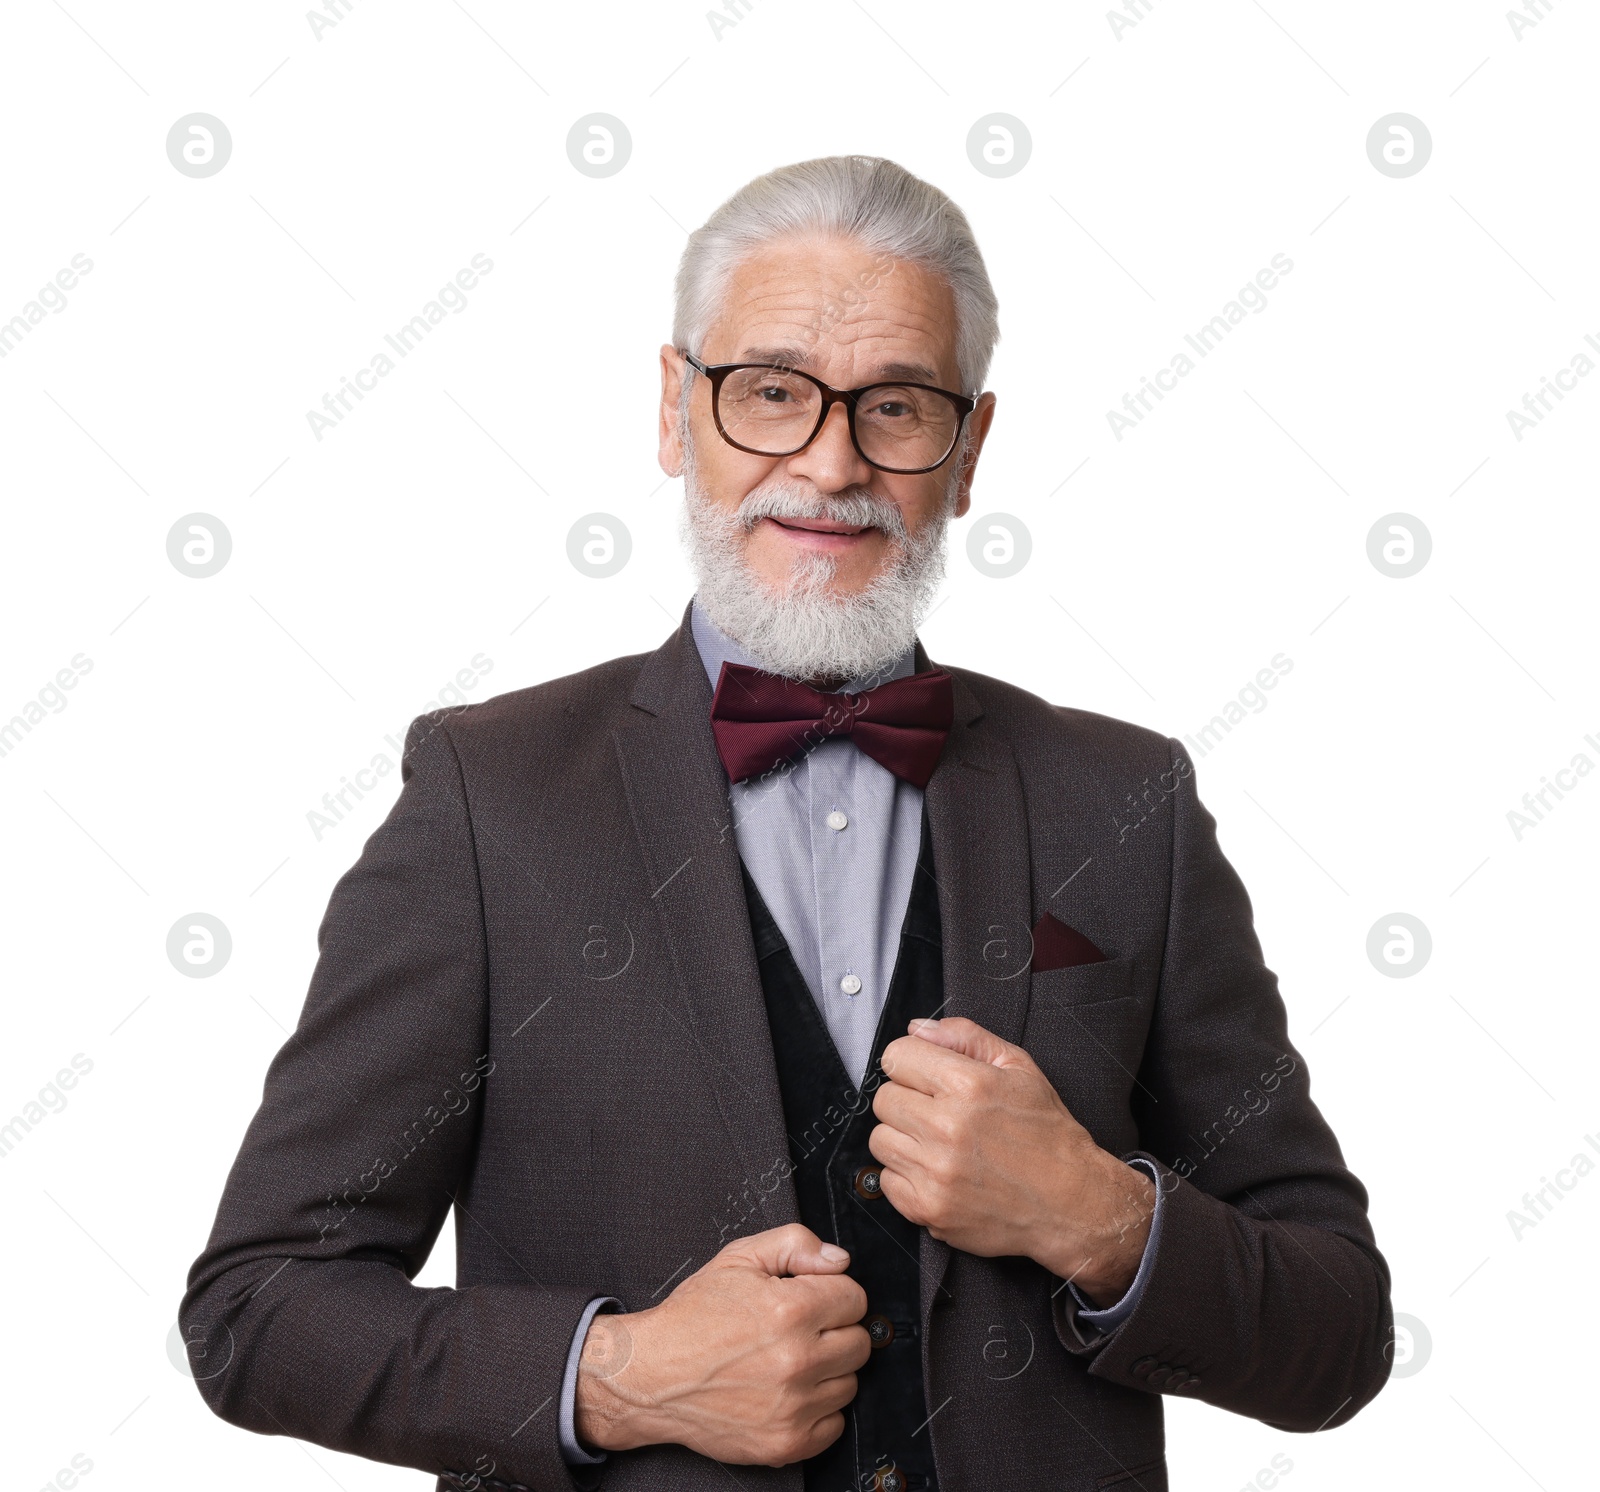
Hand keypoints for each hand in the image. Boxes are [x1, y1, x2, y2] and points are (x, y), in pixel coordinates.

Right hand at [573, 1224, 871, 1464]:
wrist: (651, 1375)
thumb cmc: (692, 1318)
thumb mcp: (738, 1258)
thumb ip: (795, 1244)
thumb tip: (839, 1260)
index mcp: (791, 1309)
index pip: (855, 1297)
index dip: (833, 1293)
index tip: (813, 1298)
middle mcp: (797, 1359)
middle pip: (859, 1342)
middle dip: (835, 1330)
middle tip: (801, 1330)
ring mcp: (793, 1406)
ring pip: (850, 1383)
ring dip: (828, 1371)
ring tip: (790, 1360)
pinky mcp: (785, 1442)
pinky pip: (835, 1425)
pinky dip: (818, 1410)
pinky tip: (790, 1392)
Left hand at [869, 1016, 1154, 1304]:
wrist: (1073, 1205)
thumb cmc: (1048, 1135)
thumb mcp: (1019, 1068)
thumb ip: (965, 1037)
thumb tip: (917, 1028)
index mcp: (968, 1085)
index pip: (896, 1056)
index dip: (911, 1063)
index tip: (925, 1076)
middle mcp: (946, 1127)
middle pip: (884, 1099)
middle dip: (907, 1100)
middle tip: (937, 1112)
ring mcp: (935, 1172)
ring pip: (879, 1140)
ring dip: (903, 1139)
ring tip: (939, 1144)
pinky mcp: (928, 1209)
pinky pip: (887, 1181)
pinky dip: (907, 1176)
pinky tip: (939, 1173)